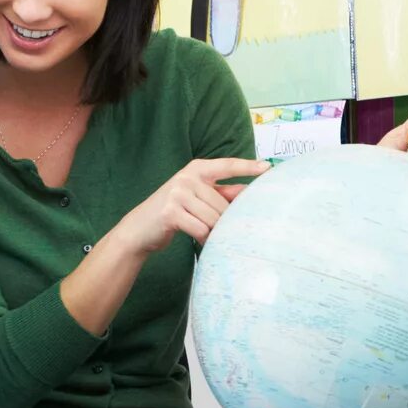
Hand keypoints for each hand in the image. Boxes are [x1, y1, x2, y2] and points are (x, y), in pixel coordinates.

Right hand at [115, 158, 268, 255]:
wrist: (139, 229)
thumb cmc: (172, 212)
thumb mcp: (196, 198)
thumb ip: (220, 193)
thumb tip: (246, 191)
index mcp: (196, 169)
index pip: (227, 166)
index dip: (248, 167)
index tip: (267, 168)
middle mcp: (187, 177)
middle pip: (222, 204)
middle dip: (223, 222)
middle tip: (219, 231)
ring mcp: (178, 193)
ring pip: (213, 219)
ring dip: (213, 232)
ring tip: (207, 236)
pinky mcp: (171, 212)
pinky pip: (200, 229)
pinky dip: (203, 239)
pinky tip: (200, 241)